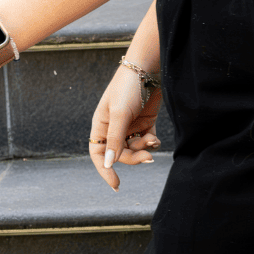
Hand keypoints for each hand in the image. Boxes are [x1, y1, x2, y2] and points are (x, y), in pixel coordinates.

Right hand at [89, 64, 161, 191]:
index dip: (105, 170)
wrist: (148, 68)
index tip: (116, 185)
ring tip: (151, 141)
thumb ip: (114, 140)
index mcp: (100, 126)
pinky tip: (155, 139)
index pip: (98, 155)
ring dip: (143, 149)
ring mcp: (129, 126)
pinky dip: (151, 143)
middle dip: (133, 157)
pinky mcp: (145, 123)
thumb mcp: (119, 115)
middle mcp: (113, 129)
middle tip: (147, 157)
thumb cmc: (128, 88)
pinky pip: (146, 142)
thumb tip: (108, 163)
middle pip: (120, 155)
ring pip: (135, 149)